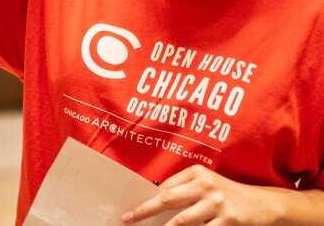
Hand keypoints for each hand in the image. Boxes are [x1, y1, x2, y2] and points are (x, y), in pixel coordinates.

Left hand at [121, 165, 278, 225]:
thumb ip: (184, 189)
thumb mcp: (207, 184)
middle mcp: (205, 185)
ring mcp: (217, 203)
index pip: (165, 187)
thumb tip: (154, 198)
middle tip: (129, 219)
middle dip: (145, 210)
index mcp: (197, 172)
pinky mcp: (229, 221)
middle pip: (167, 199)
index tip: (132, 210)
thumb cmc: (227, 194)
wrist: (264, 205)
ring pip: (182, 222)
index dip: (147, 199)